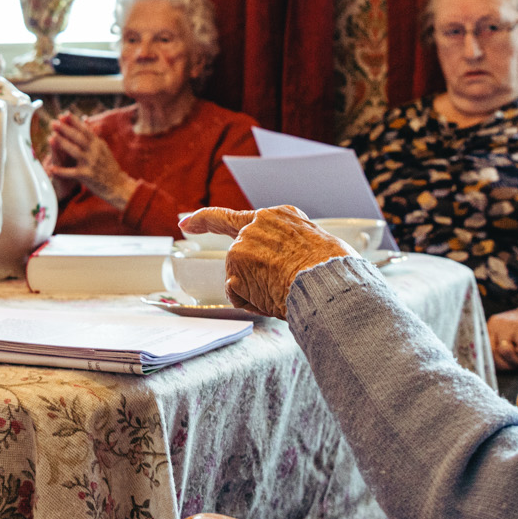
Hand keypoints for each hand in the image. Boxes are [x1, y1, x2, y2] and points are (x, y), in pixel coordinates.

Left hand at [45, 112, 139, 208]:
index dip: (74, 122)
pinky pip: (71, 173)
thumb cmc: (109, 167)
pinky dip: (61, 171)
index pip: (85, 130)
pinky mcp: (86, 176)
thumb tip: (86, 121)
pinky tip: (51, 169)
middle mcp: (95, 152)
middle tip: (53, 122)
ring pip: (74, 151)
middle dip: (65, 129)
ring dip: (62, 143)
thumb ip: (94, 136)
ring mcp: (90, 163)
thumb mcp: (104, 149)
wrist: (118, 186)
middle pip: (78, 138)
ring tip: (51, 137)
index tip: (64, 114)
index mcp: (98, 144)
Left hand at [182, 205, 353, 317]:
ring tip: (285, 287)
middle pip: (239, 257)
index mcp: (278, 216)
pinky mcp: (234, 268)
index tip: (185, 224)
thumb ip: (288, 246)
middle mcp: (255, 226)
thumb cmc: (332, 267)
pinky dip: (251, 302)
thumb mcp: (313, 242)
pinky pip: (238, 295)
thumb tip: (284, 265)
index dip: (203, 220)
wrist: (328, 280)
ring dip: (256, 289)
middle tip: (279, 283)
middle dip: (248, 274)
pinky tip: (272, 296)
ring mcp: (242, 246)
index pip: (232, 216)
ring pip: (240, 278)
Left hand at [487, 290, 517, 370]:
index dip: (493, 364)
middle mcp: (497, 324)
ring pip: (507, 352)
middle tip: (517, 368)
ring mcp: (510, 324)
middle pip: (494, 353)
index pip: (484, 350)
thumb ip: (498, 348)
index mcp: (490, 327)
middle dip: (506, 366)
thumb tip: (493, 369)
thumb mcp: (506, 335)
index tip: (503, 370)